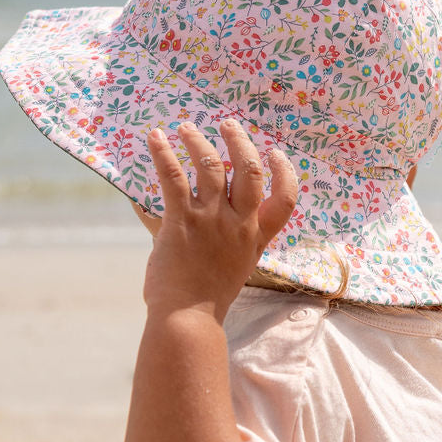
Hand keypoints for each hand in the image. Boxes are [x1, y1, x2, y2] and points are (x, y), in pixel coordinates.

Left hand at [143, 119, 297, 323]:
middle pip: (250, 170)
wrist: (187, 318)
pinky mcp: (181, 220)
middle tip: (227, 123)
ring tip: (187, 127)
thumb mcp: (236, 266)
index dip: (285, 172)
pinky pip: (173, 176)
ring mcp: (211, 220)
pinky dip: (163, 153)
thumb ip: (234, 238)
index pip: (285, 200)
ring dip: (198, 140)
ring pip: (212, 166)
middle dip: (239, 141)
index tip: (276, 153)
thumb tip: (212, 212)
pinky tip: (155, 137)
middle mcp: (238, 224)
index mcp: (255, 237)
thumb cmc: (207, 297)